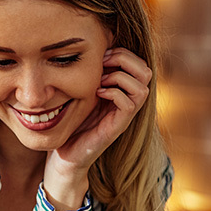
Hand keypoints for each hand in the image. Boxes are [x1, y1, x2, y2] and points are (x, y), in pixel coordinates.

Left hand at [43, 48, 151, 208]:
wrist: (64, 157)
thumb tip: (85, 53)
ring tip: (99, 81)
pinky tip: (97, 94)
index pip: (138, 63)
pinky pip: (130, 103)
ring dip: (119, 76)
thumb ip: (86, 77)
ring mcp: (124, 115)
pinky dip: (114, 92)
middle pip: (146, 71)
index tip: (100, 54)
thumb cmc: (69, 124)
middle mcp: (127, 102)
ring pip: (143, 86)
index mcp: (120, 91)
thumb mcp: (77, 95)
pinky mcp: (118, 127)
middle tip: (102, 62)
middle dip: (124, 59)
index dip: (122, 53)